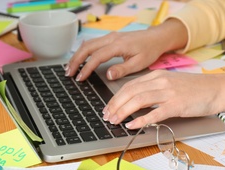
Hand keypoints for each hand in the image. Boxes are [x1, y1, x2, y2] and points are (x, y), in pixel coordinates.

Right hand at [66, 19, 187, 80]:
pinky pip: (93, 42)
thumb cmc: (149, 50)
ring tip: (70, 67)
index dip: (86, 68)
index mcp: (118, 45)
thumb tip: (108, 75)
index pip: (97, 57)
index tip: (80, 78)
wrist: (156, 38)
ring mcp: (110, 36)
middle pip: (87, 48)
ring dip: (78, 55)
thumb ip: (122, 69)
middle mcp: (112, 38)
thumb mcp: (139, 63)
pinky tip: (79, 57)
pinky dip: (84, 50)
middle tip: (68, 73)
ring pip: (88, 44)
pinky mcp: (111, 37)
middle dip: (76, 60)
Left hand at [102, 69, 224, 128]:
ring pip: (139, 101)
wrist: (218, 89)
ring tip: (115, 121)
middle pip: (130, 92)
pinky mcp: (178, 105)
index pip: (130, 85)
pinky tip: (132, 125)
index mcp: (157, 75)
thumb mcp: (171, 83)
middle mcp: (161, 81)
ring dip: (123, 112)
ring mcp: (169, 93)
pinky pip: (155, 113)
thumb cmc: (196, 89)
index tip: (108, 108)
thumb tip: (137, 103)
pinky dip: (141, 119)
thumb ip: (154, 90)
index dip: (116, 98)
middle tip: (107, 116)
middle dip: (115, 105)